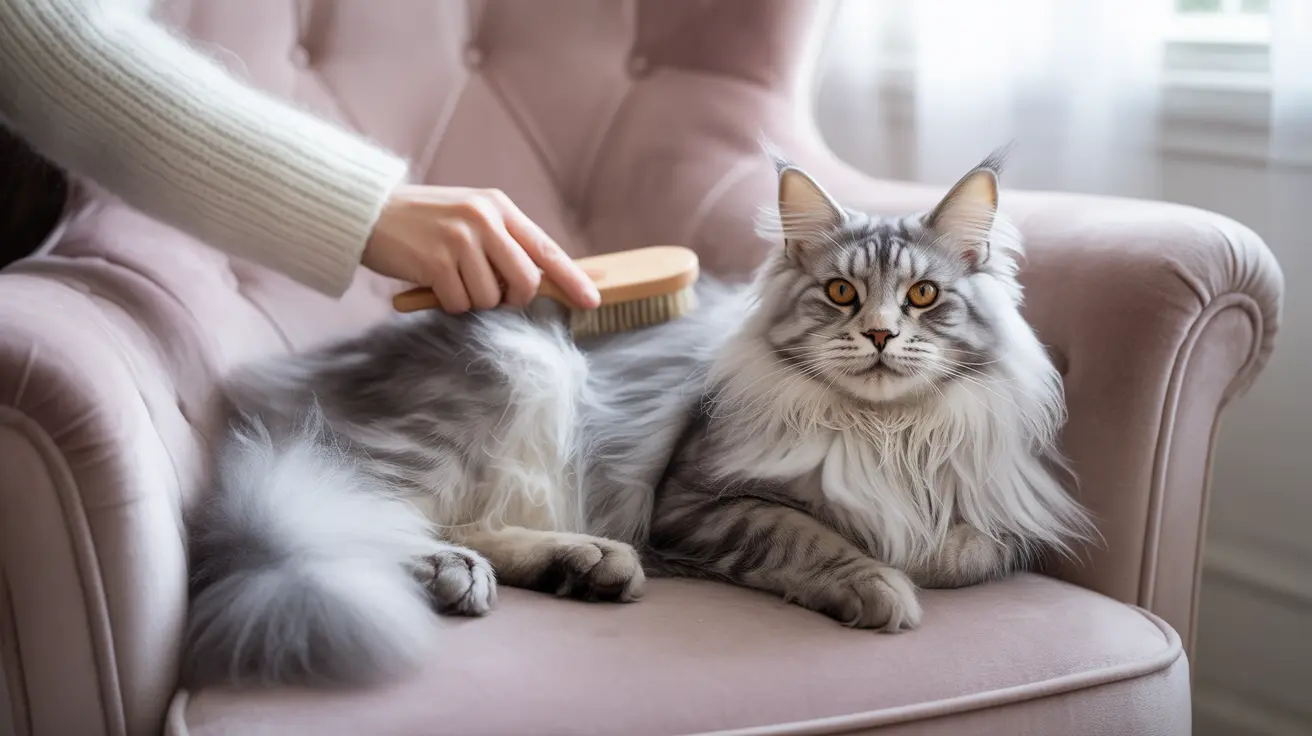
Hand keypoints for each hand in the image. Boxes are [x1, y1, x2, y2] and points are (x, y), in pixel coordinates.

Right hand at [361, 185, 599, 312]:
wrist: (368, 212)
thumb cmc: (423, 222)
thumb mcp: (470, 217)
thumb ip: (504, 241)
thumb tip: (543, 279)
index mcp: (499, 207)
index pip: (546, 249)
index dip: (572, 279)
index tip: (593, 300)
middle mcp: (484, 219)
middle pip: (525, 282)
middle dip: (512, 299)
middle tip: (488, 292)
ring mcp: (460, 239)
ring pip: (491, 298)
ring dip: (471, 300)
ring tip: (449, 277)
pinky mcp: (436, 261)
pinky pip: (459, 304)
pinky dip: (448, 304)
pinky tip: (432, 282)